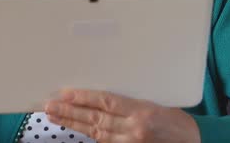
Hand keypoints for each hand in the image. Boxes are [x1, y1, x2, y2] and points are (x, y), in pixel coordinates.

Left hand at [44, 89, 200, 142]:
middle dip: (70, 112)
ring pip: (96, 133)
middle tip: (50, 106)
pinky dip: (91, 136)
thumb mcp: (158, 104)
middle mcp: (134, 129)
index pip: (106, 102)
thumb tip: (105, 97)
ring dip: (74, 124)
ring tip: (55, 116)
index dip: (83, 98)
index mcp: (142, 111)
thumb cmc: (179, 122)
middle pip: (96, 119)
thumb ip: (131, 103)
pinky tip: (77, 128)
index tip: (65, 94)